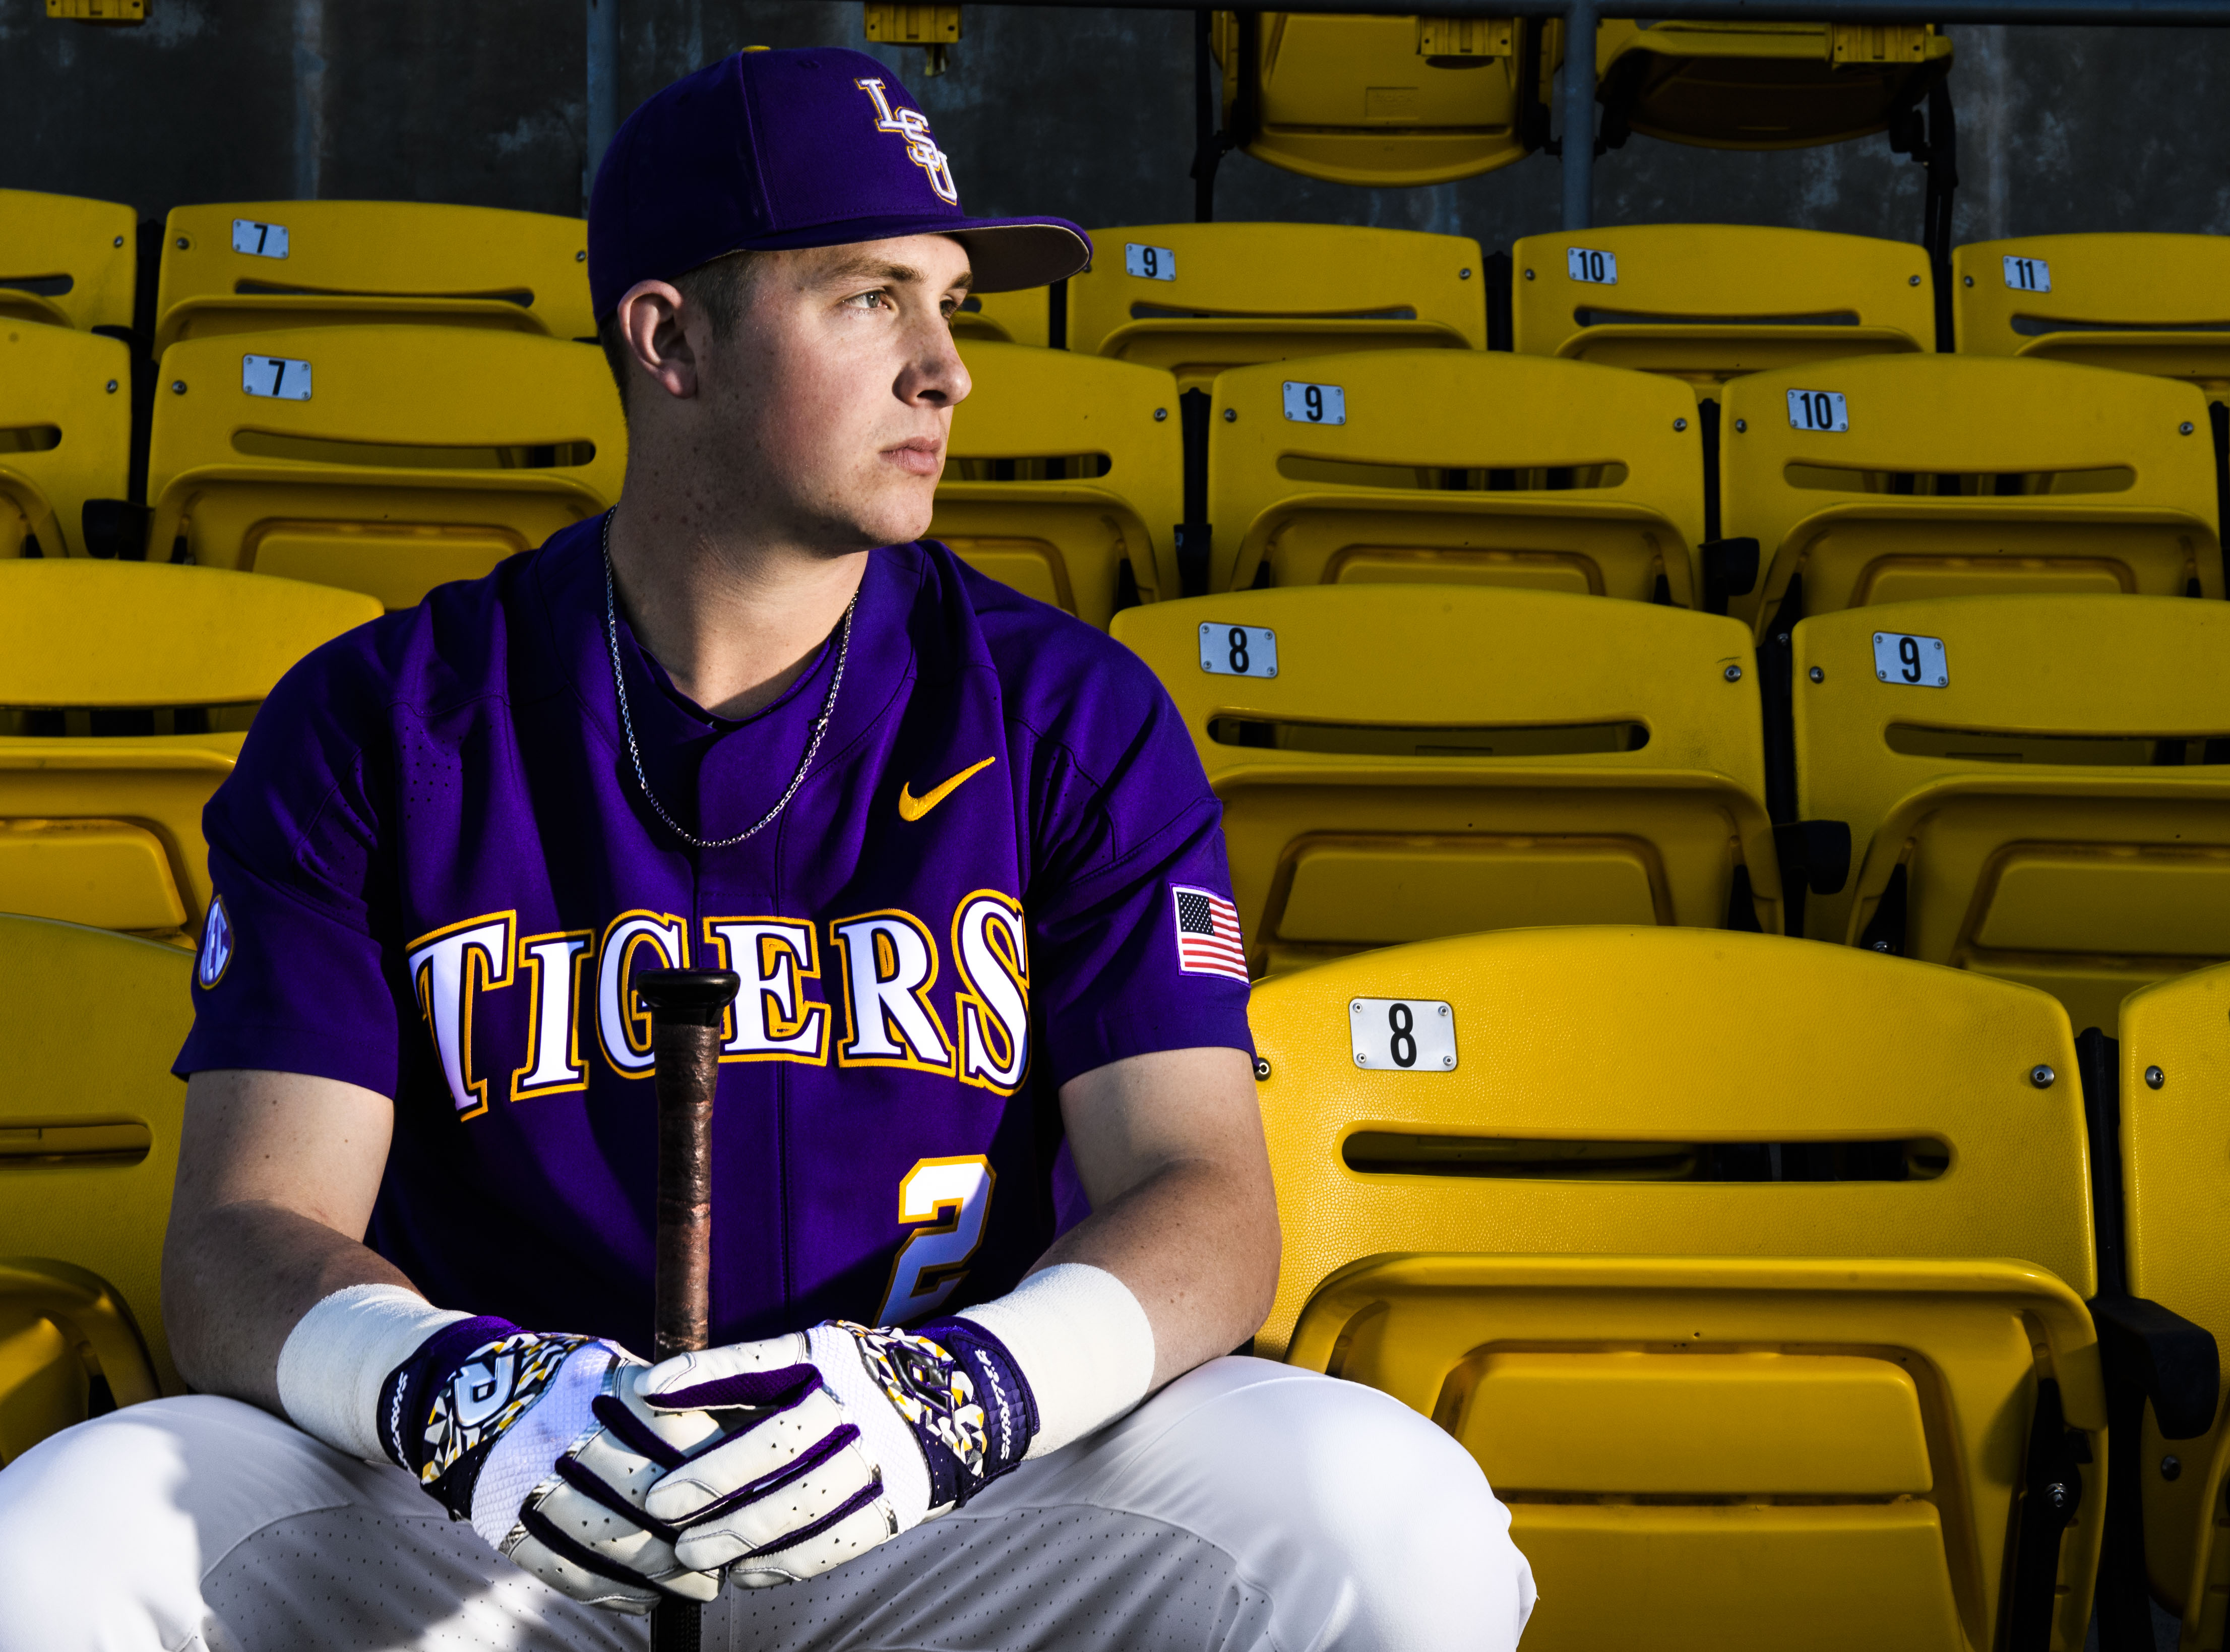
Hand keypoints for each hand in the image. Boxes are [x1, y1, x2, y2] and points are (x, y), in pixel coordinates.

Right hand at [376, 1317, 725, 1610]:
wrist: (463, 1394)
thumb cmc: (567, 1385)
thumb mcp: (614, 1369)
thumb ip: (667, 1405)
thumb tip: (740, 1445)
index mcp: (600, 1387)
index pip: (678, 1438)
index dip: (715, 1480)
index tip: (745, 1503)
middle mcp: (562, 1431)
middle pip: (646, 1499)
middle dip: (693, 1539)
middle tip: (724, 1561)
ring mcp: (526, 1480)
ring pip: (607, 1544)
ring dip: (659, 1577)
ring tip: (696, 1588)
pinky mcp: (502, 1522)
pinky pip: (564, 1572)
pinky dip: (611, 1594)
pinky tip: (644, 1598)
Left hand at [635, 1318, 1036, 1584]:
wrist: (961, 1402)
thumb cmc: (856, 1382)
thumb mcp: (815, 1355)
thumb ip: (753, 1376)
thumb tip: (658, 1396)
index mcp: (828, 1357)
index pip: (758, 1364)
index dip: (702, 1374)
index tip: (647, 1390)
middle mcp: (856, 1402)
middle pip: (776, 1443)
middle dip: (712, 1479)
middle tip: (659, 1508)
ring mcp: (881, 1454)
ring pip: (802, 1502)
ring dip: (740, 1534)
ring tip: (691, 1554)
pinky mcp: (899, 1502)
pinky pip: (835, 1541)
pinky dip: (785, 1563)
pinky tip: (746, 1573)